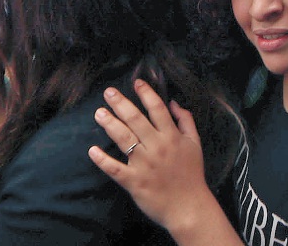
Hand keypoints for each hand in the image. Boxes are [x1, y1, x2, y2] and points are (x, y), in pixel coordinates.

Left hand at [88, 79, 214, 233]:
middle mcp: (157, 146)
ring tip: (99, 113)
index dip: (146, 93)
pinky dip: (102, 160)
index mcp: (172, 136)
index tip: (136, 82)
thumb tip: (173, 102)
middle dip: (121, 104)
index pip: (157, 108)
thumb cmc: (192, 173)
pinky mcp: (133, 181)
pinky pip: (115, 168)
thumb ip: (186, 120)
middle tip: (108, 92)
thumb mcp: (195, 142)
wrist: (188, 206)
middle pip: (136, 120)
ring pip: (124, 139)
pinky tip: (92, 150)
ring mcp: (144, 164)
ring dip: (110, 124)